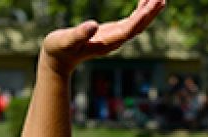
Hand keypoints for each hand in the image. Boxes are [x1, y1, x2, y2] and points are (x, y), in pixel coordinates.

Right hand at [41, 0, 164, 71]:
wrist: (58, 60)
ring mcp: (115, 38)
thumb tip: (93, 24)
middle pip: (138, 27)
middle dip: (150, 12)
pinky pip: (131, 22)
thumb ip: (79, 34)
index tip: (150, 6)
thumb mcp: (66, 41)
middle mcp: (114, 41)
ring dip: (149, 12)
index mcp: (106, 43)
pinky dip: (140, 12)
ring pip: (137, 24)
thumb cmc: (59, 49)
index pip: (128, 30)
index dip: (140, 18)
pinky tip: (144, 3)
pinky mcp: (112, 33)